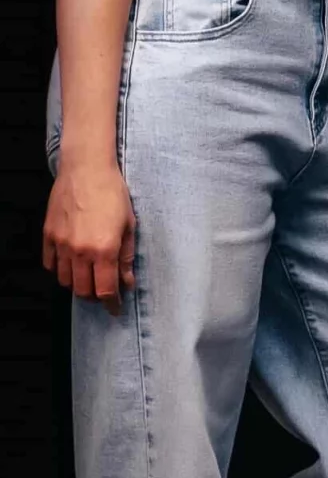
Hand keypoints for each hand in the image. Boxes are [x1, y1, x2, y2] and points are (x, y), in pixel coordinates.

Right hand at [43, 157, 136, 313]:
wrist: (86, 168)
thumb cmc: (112, 192)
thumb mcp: (129, 225)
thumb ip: (126, 256)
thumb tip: (127, 281)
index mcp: (104, 249)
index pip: (106, 290)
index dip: (112, 304)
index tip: (115, 309)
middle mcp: (81, 251)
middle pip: (83, 291)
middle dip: (95, 297)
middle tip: (104, 292)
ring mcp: (62, 244)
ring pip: (66, 281)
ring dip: (78, 284)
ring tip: (89, 277)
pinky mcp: (49, 236)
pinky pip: (50, 264)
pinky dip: (60, 270)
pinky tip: (71, 264)